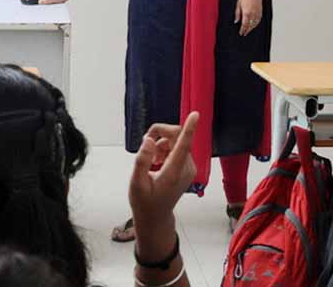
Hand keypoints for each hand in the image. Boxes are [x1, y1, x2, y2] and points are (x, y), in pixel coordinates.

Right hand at [129, 112, 198, 258]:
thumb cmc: (144, 201)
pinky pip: (176, 148)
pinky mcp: (187, 167)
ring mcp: (188, 168)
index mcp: (173, 172)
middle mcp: (186, 168)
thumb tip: (149, 140)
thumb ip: (142, 160)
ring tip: (151, 161)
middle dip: (160, 134)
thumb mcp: (137, 183)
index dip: (189, 128)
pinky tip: (156, 163)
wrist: (155, 216)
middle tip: (145, 144)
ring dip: (160, 144)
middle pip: (177, 137)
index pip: (183, 145)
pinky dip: (164, 150)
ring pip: (176, 141)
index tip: (195, 114)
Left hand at [234, 0, 262, 36]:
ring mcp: (258, 12)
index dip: (242, 30)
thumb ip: (237, 14)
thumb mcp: (238, 4)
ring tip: (248, 30)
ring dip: (252, 28)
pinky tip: (254, 24)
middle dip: (247, 30)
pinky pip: (259, 19)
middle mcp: (253, 14)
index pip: (244, 25)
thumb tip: (236, 21)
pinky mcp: (261, 10)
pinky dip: (256, 23)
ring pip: (255, 23)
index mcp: (246, 13)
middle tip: (244, 33)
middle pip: (250, 25)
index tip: (241, 33)